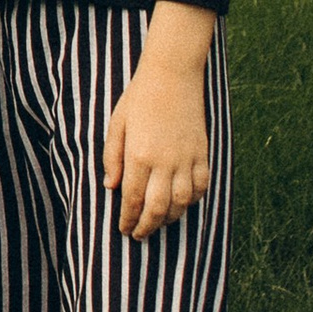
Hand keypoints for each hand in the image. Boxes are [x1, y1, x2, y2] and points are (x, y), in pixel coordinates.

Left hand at [102, 5, 217, 237]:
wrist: (173, 75)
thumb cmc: (139, 98)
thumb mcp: (117, 124)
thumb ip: (112, 157)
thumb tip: (110, 187)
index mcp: (139, 155)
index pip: (132, 199)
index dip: (128, 219)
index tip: (123, 230)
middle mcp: (164, 162)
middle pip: (158, 208)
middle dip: (147, 226)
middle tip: (139, 235)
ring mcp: (187, 159)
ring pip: (182, 203)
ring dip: (170, 219)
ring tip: (159, 223)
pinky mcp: (203, 154)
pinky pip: (201, 187)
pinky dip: (193, 201)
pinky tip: (182, 204)